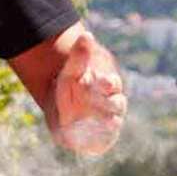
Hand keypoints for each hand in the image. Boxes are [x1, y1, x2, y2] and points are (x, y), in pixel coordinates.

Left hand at [53, 31, 126, 155]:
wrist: (60, 111)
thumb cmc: (69, 88)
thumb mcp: (70, 72)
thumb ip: (79, 57)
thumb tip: (86, 35)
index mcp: (108, 86)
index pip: (111, 84)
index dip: (106, 83)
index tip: (100, 80)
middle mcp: (112, 104)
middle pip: (116, 103)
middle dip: (106, 102)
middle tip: (95, 102)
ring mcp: (108, 122)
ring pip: (112, 122)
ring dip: (106, 121)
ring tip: (100, 121)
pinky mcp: (101, 140)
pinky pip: (104, 140)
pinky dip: (99, 139)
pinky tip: (90, 136)